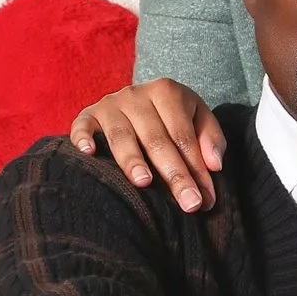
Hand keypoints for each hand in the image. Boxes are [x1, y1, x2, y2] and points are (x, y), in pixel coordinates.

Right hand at [69, 78, 225, 213]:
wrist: (138, 100)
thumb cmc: (172, 118)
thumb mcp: (198, 119)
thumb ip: (211, 139)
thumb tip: (214, 165)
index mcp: (167, 92)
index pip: (184, 137)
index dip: (197, 169)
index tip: (205, 200)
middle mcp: (137, 95)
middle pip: (157, 139)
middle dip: (175, 174)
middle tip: (188, 203)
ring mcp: (110, 104)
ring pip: (122, 136)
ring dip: (133, 160)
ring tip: (144, 183)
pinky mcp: (88, 114)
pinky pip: (82, 125)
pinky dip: (83, 138)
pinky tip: (88, 153)